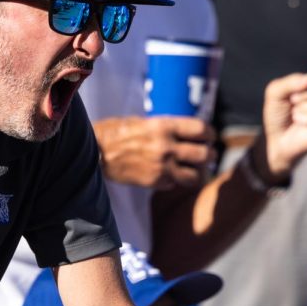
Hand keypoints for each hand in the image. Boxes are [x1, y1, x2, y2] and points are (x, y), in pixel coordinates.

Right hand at [95, 116, 216, 190]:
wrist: (95, 152)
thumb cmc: (117, 132)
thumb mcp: (144, 122)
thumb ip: (167, 128)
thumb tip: (189, 133)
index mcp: (163, 126)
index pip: (201, 130)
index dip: (210, 134)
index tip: (210, 136)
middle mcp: (166, 147)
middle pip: (204, 154)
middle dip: (210, 154)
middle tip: (209, 154)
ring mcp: (161, 167)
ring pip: (195, 176)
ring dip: (198, 172)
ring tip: (195, 169)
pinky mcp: (154, 182)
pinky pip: (176, 183)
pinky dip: (177, 180)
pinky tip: (171, 174)